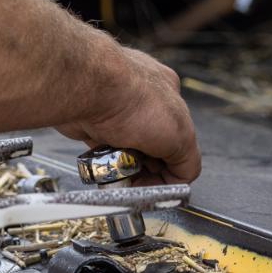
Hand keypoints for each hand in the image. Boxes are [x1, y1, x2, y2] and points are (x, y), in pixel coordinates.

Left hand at [57, 45, 200, 182]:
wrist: (83, 89)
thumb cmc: (129, 98)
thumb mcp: (180, 136)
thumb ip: (188, 161)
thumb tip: (180, 179)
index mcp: (169, 94)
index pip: (180, 139)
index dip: (172, 166)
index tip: (163, 183)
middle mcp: (141, 99)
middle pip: (152, 147)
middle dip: (148, 168)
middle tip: (140, 179)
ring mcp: (115, 110)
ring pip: (126, 152)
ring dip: (125, 167)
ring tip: (120, 169)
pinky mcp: (91, 122)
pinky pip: (102, 150)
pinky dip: (105, 162)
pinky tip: (104, 163)